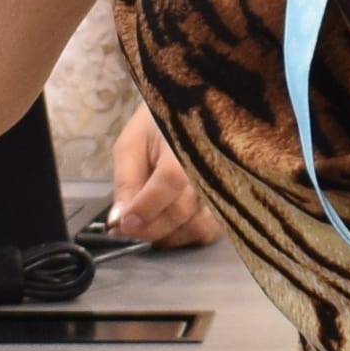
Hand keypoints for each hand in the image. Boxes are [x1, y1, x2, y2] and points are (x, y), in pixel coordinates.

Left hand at [107, 108, 214, 248]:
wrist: (191, 114)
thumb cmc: (158, 127)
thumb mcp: (132, 143)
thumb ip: (126, 180)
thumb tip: (119, 220)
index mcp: (188, 142)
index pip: (170, 181)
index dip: (144, 207)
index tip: (121, 224)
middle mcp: (213, 166)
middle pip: (181, 210)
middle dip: (147, 227)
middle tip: (123, 228)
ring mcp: (226, 187)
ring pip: (197, 228)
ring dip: (166, 234)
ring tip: (147, 224)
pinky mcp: (230, 204)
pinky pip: (208, 232)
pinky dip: (184, 236)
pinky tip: (168, 226)